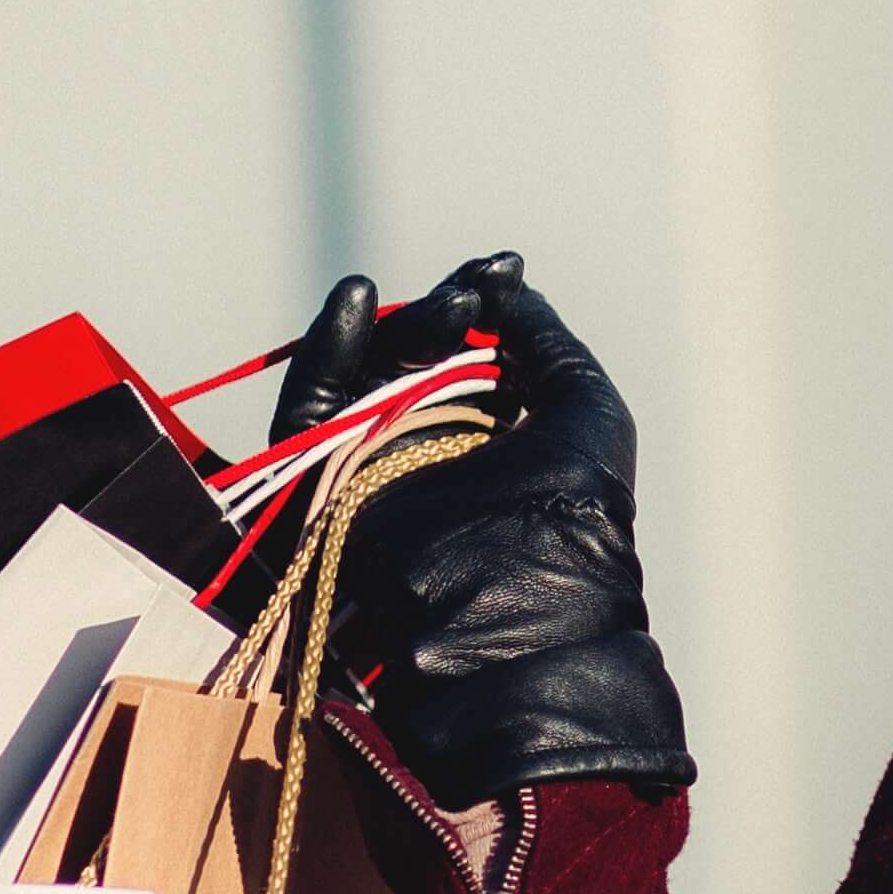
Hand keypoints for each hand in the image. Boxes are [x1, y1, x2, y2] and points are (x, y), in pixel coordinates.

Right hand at [271, 255, 693, 807]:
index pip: (470, 358)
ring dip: (396, 329)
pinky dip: (326, 354)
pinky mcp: (321, 492)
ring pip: (363, 378)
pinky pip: (308, 413)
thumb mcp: (585, 411)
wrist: (514, 623)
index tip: (500, 271)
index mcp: (495, 445)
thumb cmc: (572, 521)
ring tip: (442, 309)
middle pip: (412, 360)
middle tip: (470, 299)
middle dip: (441, 316)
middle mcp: (432, 458)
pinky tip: (357, 301)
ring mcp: (374, 475)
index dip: (480, 306)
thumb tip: (504, 287)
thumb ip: (544, 340)